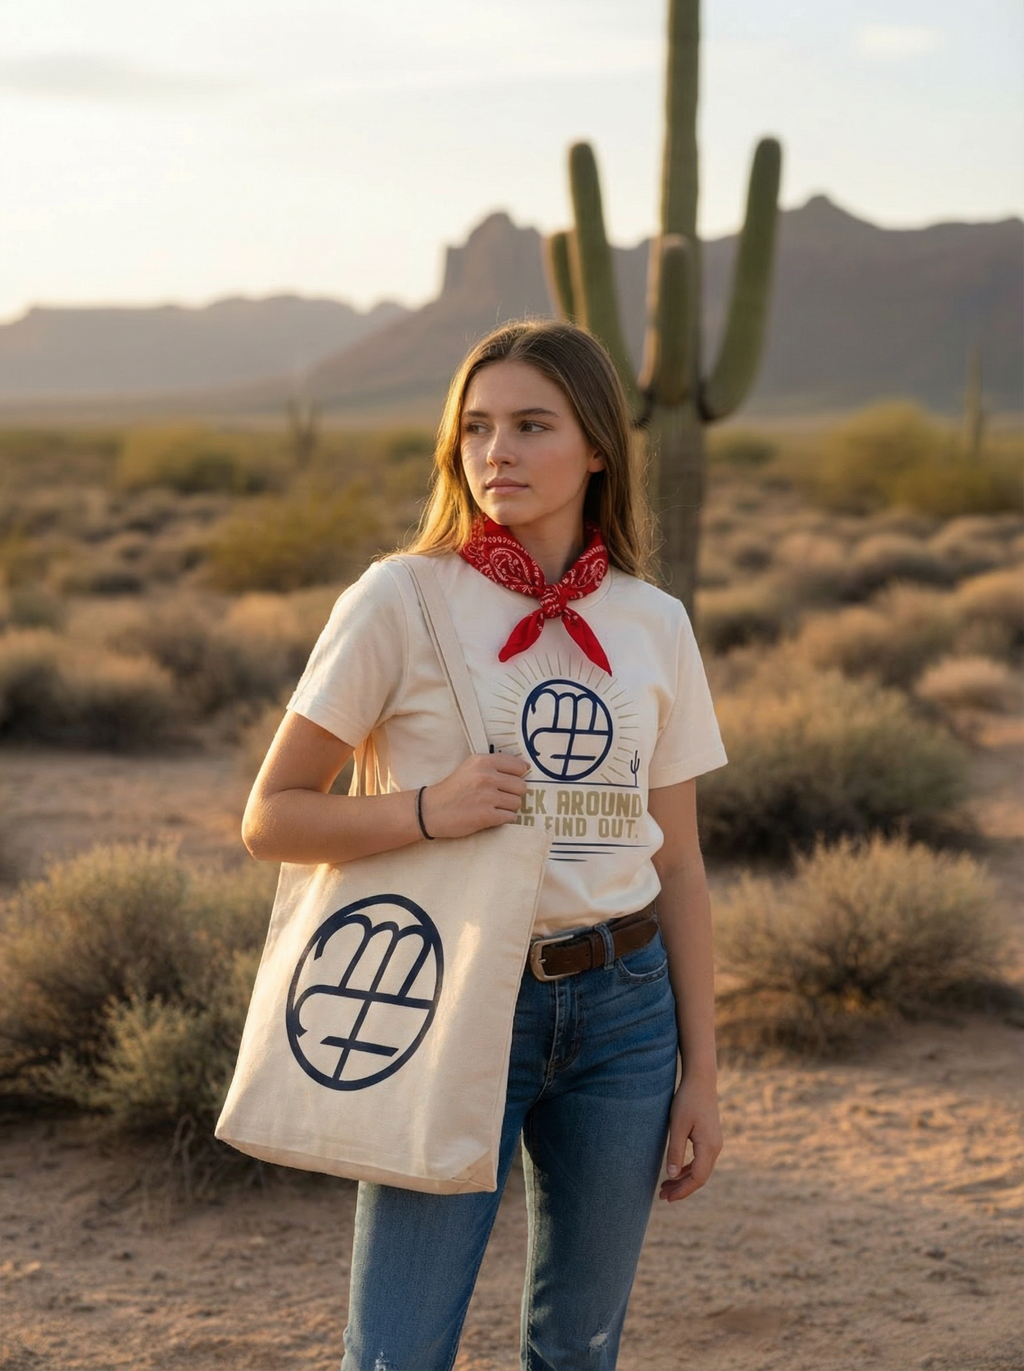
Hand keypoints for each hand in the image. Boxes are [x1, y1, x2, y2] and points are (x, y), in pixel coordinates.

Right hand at [420, 753, 528, 838]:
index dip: (518, 776)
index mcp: (483, 761)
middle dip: (513, 793)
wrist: (431, 810)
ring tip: (493, 807)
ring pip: (517, 803)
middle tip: (500, 797)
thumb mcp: (470, 767)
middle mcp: (486, 776)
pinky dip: (504, 819)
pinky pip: (511, 817)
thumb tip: (525, 767)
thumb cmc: (453, 788)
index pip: (518, 766)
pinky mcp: (486, 815)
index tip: (510, 782)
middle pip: (521, 786)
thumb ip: (494, 765)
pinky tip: (492, 816)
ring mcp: (487, 797)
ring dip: (509, 807)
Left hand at [659, 1074, 721, 1202]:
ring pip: (700, 1169)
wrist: (701, 1080)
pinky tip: (676, 1172)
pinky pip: (701, 1160)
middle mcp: (715, 1148)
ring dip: (684, 1179)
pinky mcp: (710, 1137)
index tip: (667, 1198)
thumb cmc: (687, 1101)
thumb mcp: (677, 1126)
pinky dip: (688, 1169)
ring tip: (666, 1187)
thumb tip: (672, 1176)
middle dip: (682, 1188)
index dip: (682, 1190)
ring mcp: (714, 1143)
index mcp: (709, 1147)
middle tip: (662, 1196)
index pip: (697, 1178)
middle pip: (700, 1177)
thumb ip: (675, 1151)